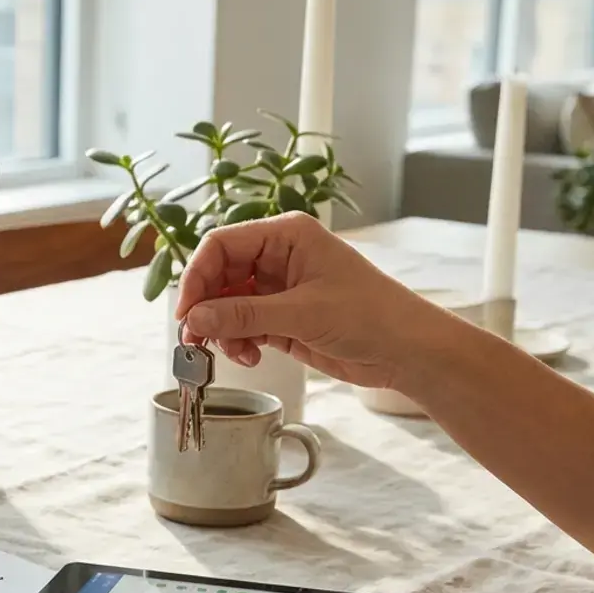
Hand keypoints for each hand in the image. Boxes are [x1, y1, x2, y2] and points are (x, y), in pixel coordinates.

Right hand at [174, 212, 466, 389]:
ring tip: (234, 353)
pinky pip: (241, 326)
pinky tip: (250, 357)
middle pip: (218, 275)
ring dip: (221, 330)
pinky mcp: (281, 318)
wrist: (406, 351)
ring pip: (226, 304)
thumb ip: (244, 315)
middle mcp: (278, 256)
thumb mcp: (302, 313)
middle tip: (195, 340)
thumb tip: (193, 319)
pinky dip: (237, 343)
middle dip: (206, 308)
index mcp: (286, 235)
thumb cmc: (371, 315)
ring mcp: (278, 289)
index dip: (197, 277)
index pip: (222, 244)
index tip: (186, 312)